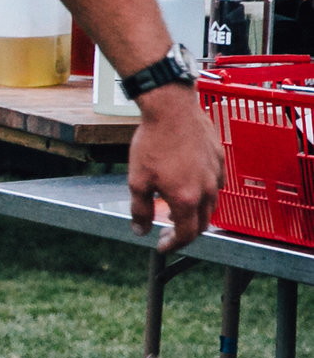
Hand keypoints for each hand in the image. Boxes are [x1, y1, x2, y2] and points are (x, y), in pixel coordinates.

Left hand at [128, 85, 223, 250]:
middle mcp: (208, 190)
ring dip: (195, 214)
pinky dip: (203, 194)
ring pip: (211, 205)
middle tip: (168, 233)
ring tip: (175, 211)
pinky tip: (188, 187)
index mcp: (187, 199)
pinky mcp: (220, 160)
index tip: (162, 247)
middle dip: (185, 233)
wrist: (172, 109)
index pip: (186, 234)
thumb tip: (140, 231)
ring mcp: (217, 174)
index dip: (174, 245)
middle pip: (202, 223)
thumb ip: (140, 209)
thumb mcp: (137, 180)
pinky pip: (215, 185)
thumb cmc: (153, 143)